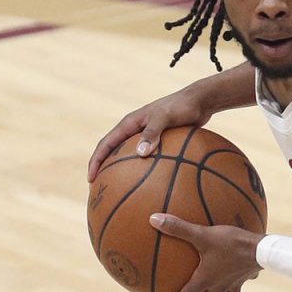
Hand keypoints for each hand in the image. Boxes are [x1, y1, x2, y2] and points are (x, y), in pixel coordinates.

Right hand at [86, 64, 255, 181]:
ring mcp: (147, 135)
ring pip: (130, 156)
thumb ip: (153, 132)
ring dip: (124, 171)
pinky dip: (146, 169)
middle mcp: (135, 129)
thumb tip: (141, 153)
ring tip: (123, 190)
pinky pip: (149, 158)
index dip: (96, 161)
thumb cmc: (182, 106)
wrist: (201, 101)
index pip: (106, 144)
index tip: (90, 179)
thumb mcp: (166, 117)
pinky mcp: (161, 140)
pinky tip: (153, 184)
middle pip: (113, 152)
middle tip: (102, 188)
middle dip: (104, 169)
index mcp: (130, 123)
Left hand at [152, 213, 263, 291]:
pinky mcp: (248, 275)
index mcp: (206, 279)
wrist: (261, 249)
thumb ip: (178, 228)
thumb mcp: (202, 234)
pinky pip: (244, 284)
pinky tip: (239, 274)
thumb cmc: (231, 243)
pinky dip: (239, 283)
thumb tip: (154, 219)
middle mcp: (220, 285)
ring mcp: (236, 282)